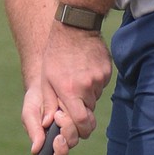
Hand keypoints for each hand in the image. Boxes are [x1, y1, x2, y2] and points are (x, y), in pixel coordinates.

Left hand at [26, 23, 111, 154]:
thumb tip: (49, 124)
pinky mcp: (107, 72)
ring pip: (94, 100)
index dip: (77, 127)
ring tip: (75, 80)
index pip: (81, 122)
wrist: (74, 27)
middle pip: (89, 115)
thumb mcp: (46, 80)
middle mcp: (87, 87)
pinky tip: (83, 72)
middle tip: (70, 103)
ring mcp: (99, 79)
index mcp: (70, 90)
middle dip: (80, 114)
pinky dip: (92, 85)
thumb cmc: (55, 54)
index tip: (68, 120)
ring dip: (85, 98)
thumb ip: (49, 104)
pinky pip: (100, 87)